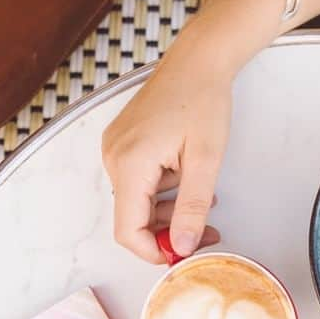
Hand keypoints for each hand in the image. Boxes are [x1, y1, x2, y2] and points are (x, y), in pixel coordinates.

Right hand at [101, 42, 231, 262]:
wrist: (197, 61)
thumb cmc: (203, 101)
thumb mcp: (206, 161)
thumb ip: (192, 208)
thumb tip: (183, 248)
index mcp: (129, 164)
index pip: (127, 231)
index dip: (153, 252)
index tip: (182, 257)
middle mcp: (113, 158)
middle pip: (132, 218)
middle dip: (168, 232)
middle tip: (206, 231)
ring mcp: (114, 149)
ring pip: (136, 202)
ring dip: (168, 212)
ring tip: (204, 203)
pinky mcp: (122, 144)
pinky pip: (138, 183)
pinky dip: (162, 191)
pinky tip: (187, 180)